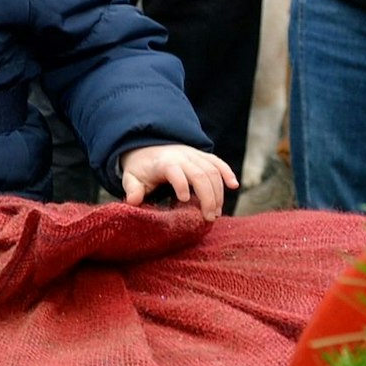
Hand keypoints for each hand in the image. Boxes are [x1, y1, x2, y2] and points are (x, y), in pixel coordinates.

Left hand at [118, 143, 239, 219]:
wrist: (147, 147)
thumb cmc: (141, 168)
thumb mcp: (132, 178)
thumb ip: (132, 189)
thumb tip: (132, 202)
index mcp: (163, 162)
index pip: (174, 171)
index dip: (181, 184)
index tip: (185, 200)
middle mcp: (181, 156)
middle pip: (200, 173)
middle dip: (207, 196)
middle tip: (208, 217)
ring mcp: (194, 155)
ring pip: (212, 171)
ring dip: (218, 192)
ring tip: (216, 213)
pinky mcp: (203, 156)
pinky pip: (218, 162)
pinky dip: (227, 173)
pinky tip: (234, 186)